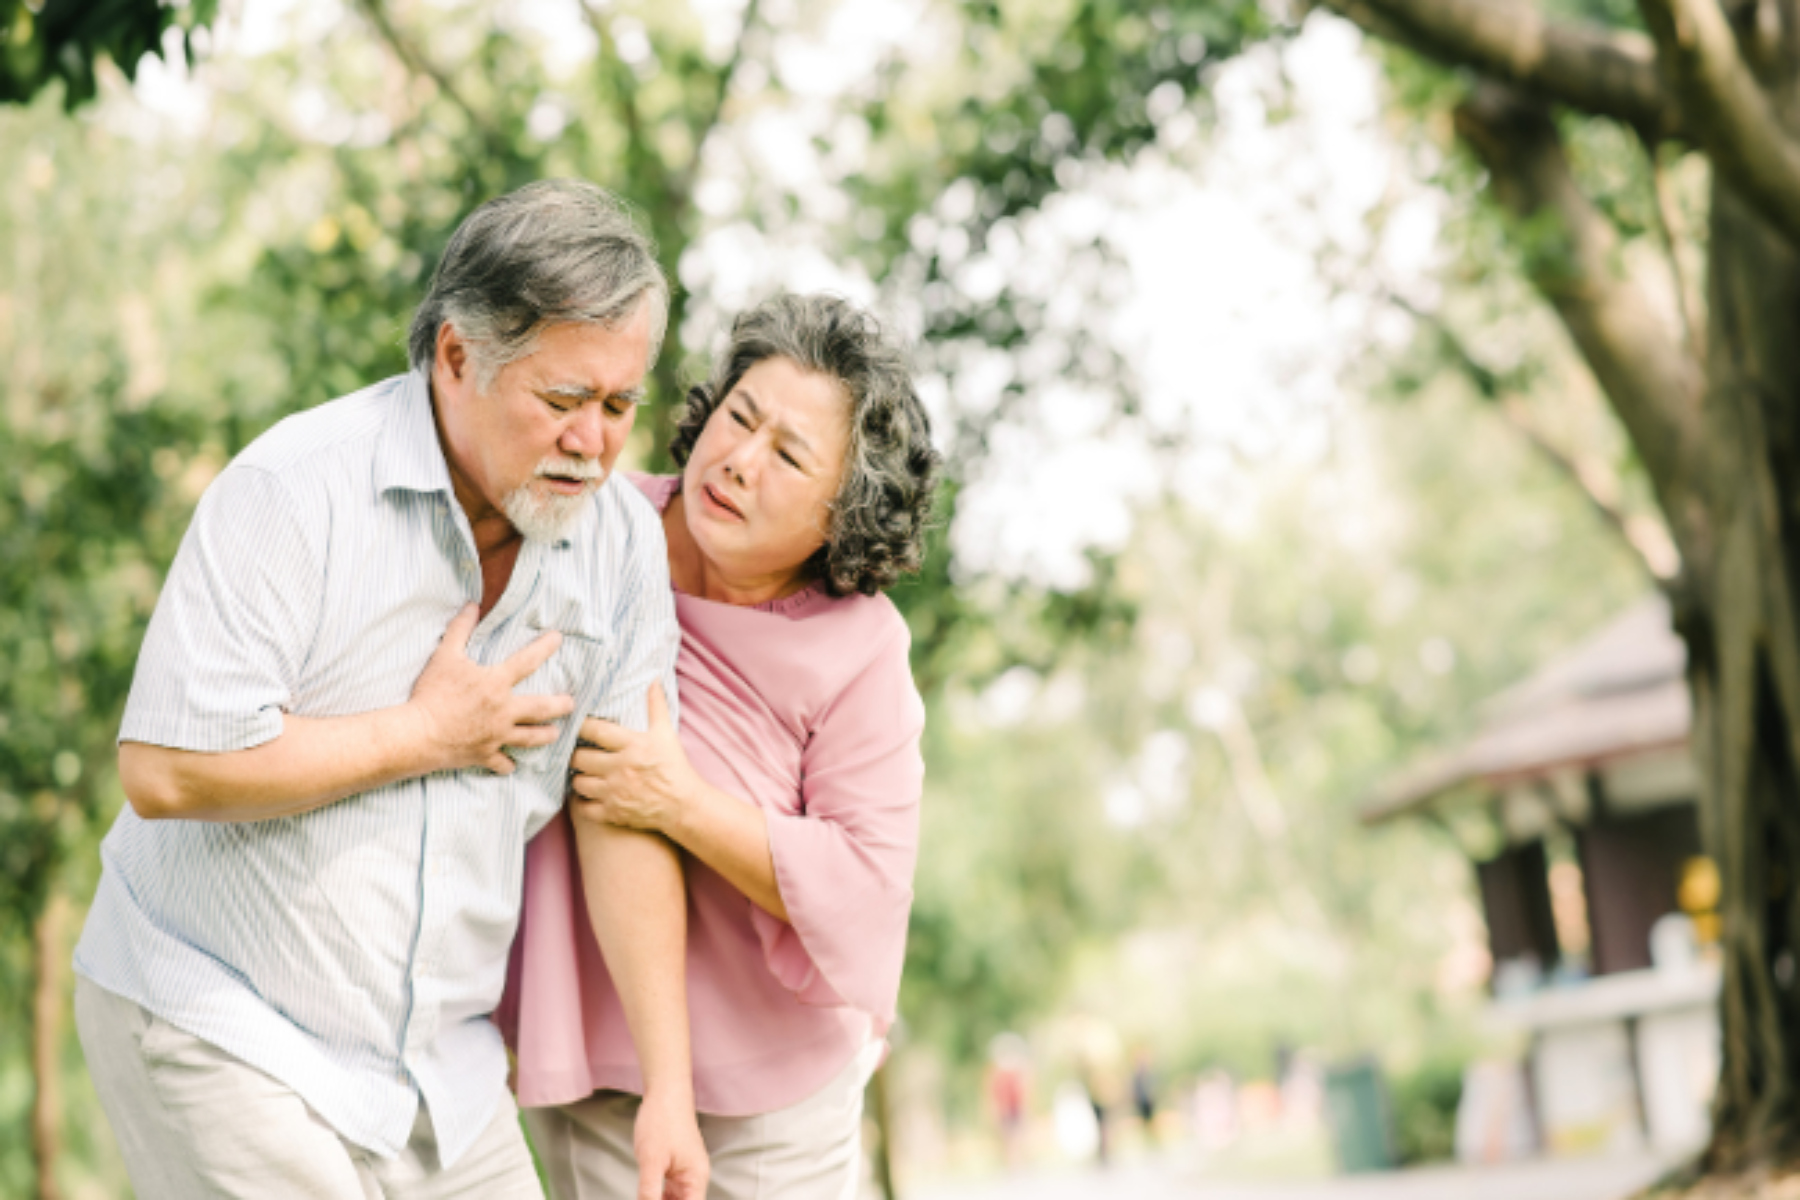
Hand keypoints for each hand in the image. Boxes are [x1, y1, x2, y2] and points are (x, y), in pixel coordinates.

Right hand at [406, 604, 574, 773]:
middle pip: (541, 709)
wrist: (418, 734)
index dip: (544, 647)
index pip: (527, 661)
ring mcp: (496, 736)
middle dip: (560, 705)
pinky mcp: (484, 755)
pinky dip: (507, 764)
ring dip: (544, 736)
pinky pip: (502, 763)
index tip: (559, 639)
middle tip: (571, 704)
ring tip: (555, 734)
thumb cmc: (431, 693)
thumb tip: (471, 605)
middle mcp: (503, 711)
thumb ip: (460, 629)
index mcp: (496, 684)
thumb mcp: (444, 656)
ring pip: (529, 738)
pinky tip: (512, 765)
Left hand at [570, 684, 696, 834]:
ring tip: (583, 772)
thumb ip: (656, 705)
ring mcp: (614, 792)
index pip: (595, 730)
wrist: (683, 805)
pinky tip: (587, 794)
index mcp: (631, 745)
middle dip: (575, 754)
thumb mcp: (667, 733)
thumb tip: (653, 679)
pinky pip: (584, 807)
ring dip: (578, 777)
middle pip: (579, 758)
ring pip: (578, 782)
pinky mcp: (613, 812)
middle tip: (577, 752)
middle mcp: (619, 768)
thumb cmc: (675, 766)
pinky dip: (582, 801)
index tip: (575, 724)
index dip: (580, 725)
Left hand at [633, 1089, 708, 1199]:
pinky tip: (646, 1198)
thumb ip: (649, 1192)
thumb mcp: (651, 1160)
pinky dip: (657, 1199)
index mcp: (695, 1179)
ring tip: (645, 1199)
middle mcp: (694, 1179)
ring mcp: (684, 1174)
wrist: (665, 1093)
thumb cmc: (662, 1121)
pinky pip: (667, 1193)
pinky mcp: (674, 1169)